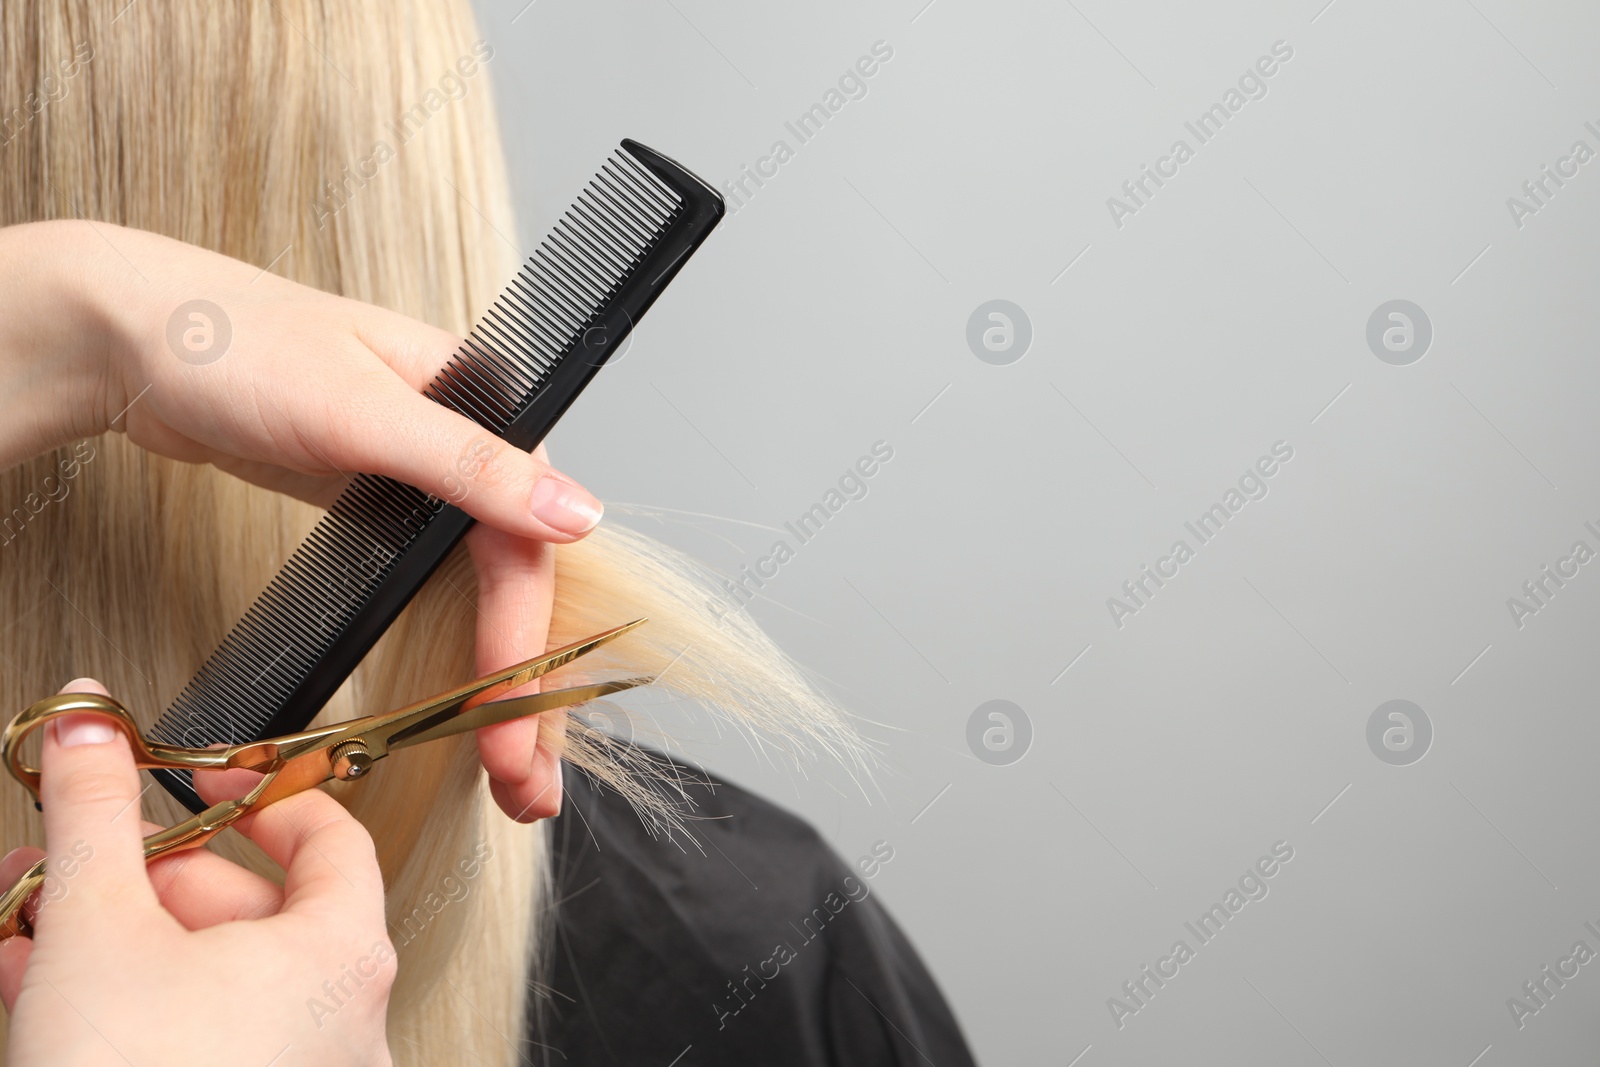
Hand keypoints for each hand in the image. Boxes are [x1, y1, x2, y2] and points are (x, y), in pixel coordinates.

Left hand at [0, 221, 589, 821]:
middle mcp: (468, 448)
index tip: (513, 729)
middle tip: (526, 784)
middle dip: (526, 691)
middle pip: (518, 586)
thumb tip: (577, 512)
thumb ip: (473, 466)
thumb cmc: (234, 344)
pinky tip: (463, 701)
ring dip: (499, 684)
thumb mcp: (361, 409)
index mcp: (484, 409)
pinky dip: (455, 654)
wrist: (132, 332)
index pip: (526, 549)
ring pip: (484, 597)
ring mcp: (425, 481)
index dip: (523, 648)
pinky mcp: (384, 507)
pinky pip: (439, 592)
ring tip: (507, 768)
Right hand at [0, 679, 394, 1065]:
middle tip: (72, 856)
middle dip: (140, 875)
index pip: (328, 837)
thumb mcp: (98, 926)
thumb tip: (88, 727)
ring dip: (111, 938)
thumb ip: (95, 814)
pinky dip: (119, 1005)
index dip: (257, 792)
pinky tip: (33, 986)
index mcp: (342, 956)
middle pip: (247, 909)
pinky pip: (189, 1039)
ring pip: (202, 979)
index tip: (195, 773)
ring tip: (28, 917)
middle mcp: (340, 1021)